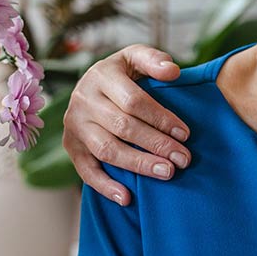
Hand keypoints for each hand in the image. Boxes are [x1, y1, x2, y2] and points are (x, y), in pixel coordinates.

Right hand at [62, 45, 191, 204]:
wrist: (90, 86)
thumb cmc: (121, 74)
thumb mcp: (134, 57)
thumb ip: (153, 60)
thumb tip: (172, 71)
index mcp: (101, 76)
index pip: (134, 101)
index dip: (161, 118)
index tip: (185, 134)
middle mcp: (83, 100)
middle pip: (123, 127)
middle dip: (156, 144)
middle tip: (183, 159)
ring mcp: (74, 125)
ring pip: (107, 150)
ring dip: (138, 164)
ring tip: (167, 173)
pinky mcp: (70, 146)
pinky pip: (85, 170)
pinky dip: (105, 186)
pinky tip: (127, 198)